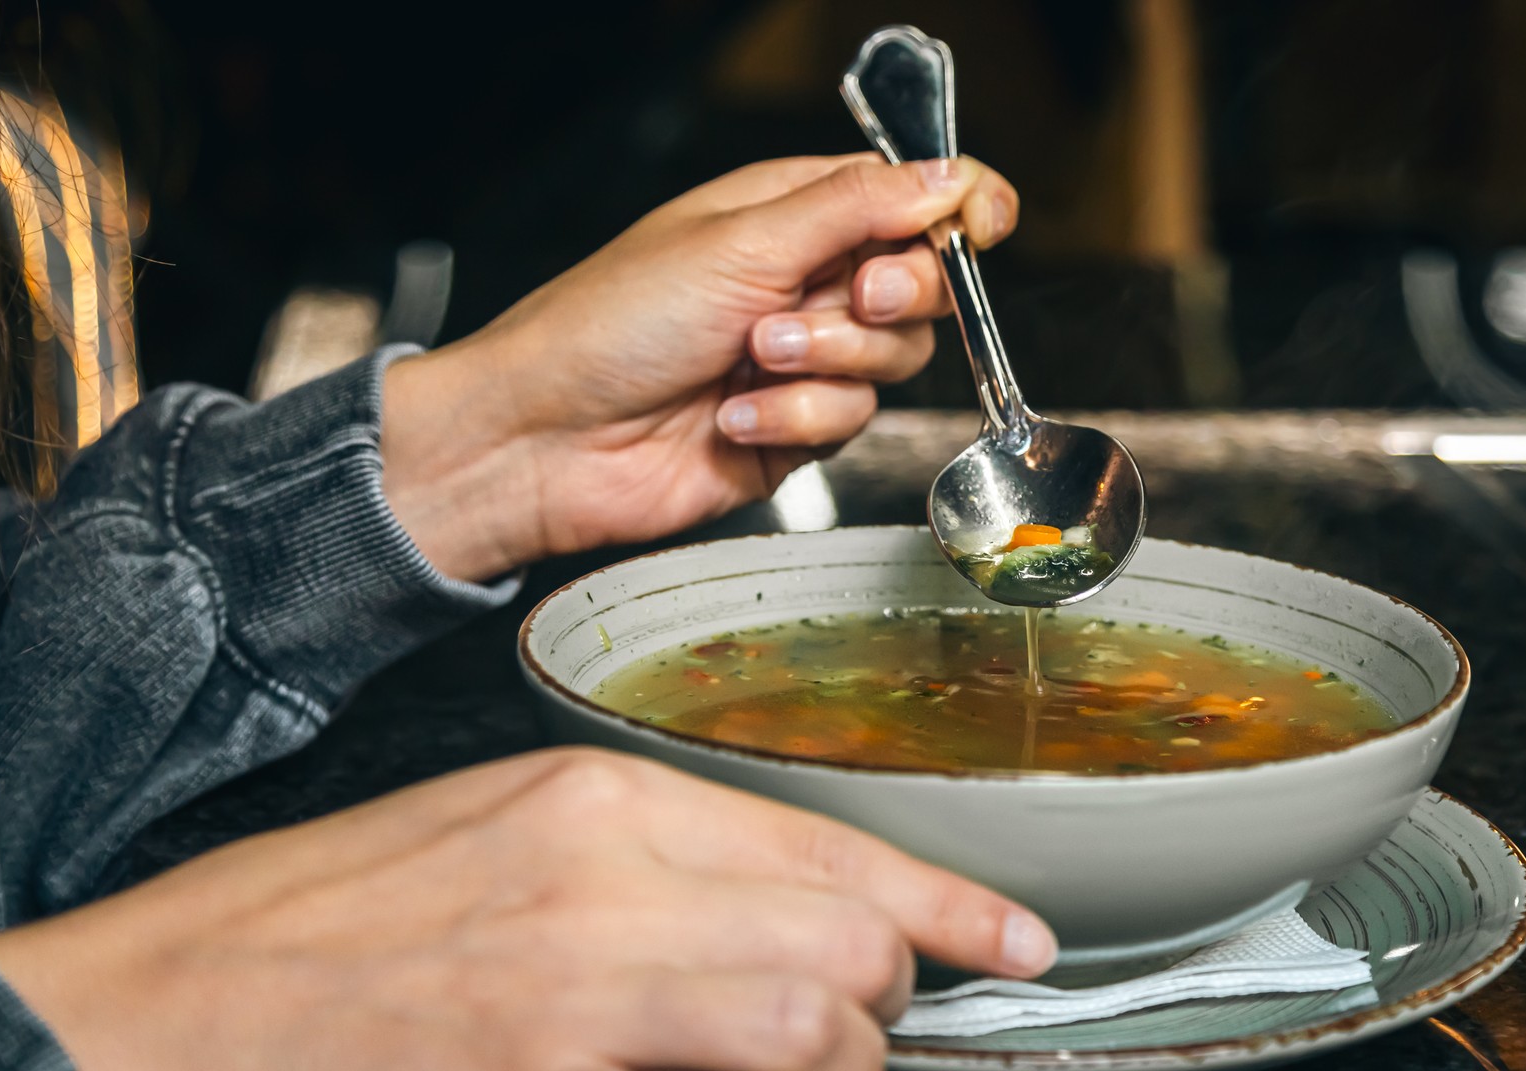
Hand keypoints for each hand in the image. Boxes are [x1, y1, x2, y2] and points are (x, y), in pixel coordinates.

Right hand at [0, 749, 1055, 1070]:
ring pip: (808, 1034)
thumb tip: (797, 900)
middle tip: (872, 1019)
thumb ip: (659, 858)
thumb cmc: (341, 913)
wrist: (186, 1001)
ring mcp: (575, 1000)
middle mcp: (603, 884)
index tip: (1014, 943)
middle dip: (891, 996)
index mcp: (597, 796)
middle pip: (845, 941)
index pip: (828, 842)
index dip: (948, 905)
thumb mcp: (507, 825)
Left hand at [380, 155, 1018, 580]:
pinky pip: (847, 422)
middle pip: (922, 283)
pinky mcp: (794, 432)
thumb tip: (949, 176)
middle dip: (891, 296)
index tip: (980, 229)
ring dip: (825, 363)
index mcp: (791, 211)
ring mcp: (802, 360)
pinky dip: (793, 421)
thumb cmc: (607, 325)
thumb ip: (856, 209)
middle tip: (845, 297)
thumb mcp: (741, 242)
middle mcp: (804, 281)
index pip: (910, 196)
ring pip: (893, 360)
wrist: (545, 440)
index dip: (958, 209)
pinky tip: (731, 415)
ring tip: (750, 359)